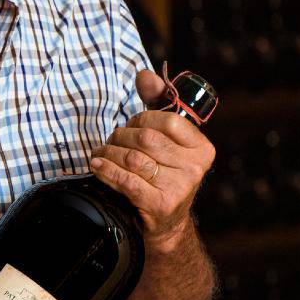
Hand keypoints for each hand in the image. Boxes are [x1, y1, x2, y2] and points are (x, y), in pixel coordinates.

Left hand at [89, 68, 215, 250]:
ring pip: (133, 158)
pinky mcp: (160, 205)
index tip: (131, 124)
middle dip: (121, 137)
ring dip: (109, 153)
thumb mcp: (166, 139)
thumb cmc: (163, 173)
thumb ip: (158, 104)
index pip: (168, 120)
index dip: (142, 118)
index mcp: (202, 148)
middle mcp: (195, 168)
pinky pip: (126, 181)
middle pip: (146, 138)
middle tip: (110, 141)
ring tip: (100, 154)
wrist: (166, 224)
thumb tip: (145, 75)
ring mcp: (180, 188)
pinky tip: (97, 166)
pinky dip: (107, 171)